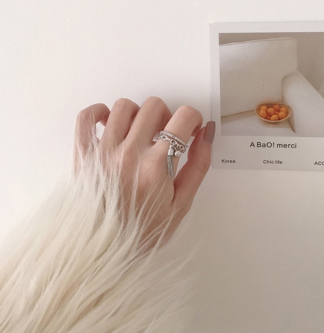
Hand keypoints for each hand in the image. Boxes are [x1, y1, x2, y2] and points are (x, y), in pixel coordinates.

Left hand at [73, 97, 214, 250]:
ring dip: (137, 114)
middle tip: (166, 134)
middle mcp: (130, 153)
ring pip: (123, 106)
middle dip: (167, 116)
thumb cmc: (144, 231)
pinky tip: (109, 122)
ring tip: (139, 131)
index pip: (183, 118)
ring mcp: (103, 151)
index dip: (192, 119)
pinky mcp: (83, 154)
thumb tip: (206, 134)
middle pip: (154, 106)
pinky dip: (98, 112)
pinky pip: (86, 117)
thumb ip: (199, 166)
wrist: (105, 252)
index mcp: (157, 166)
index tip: (189, 129)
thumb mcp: (182, 204)